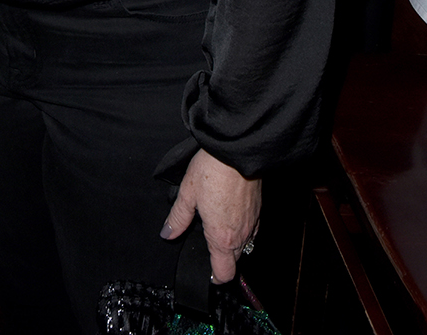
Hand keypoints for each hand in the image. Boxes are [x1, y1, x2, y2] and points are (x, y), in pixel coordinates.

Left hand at [160, 148, 260, 284]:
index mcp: (221, 237)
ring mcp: (252, 223)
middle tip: (207, 243)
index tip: (207, 272)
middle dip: (222, 259)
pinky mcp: (259, 210)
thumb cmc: (212, 170)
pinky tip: (230, 213)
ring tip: (217, 225)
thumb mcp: (187, 193)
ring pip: (244, 245)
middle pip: (234, 261)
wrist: (235, 150)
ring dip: (232, 243)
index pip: (224, 273)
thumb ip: (178, 218)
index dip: (215, 277)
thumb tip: (168, 233)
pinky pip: (252, 230)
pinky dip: (242, 229)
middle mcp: (240, 235)